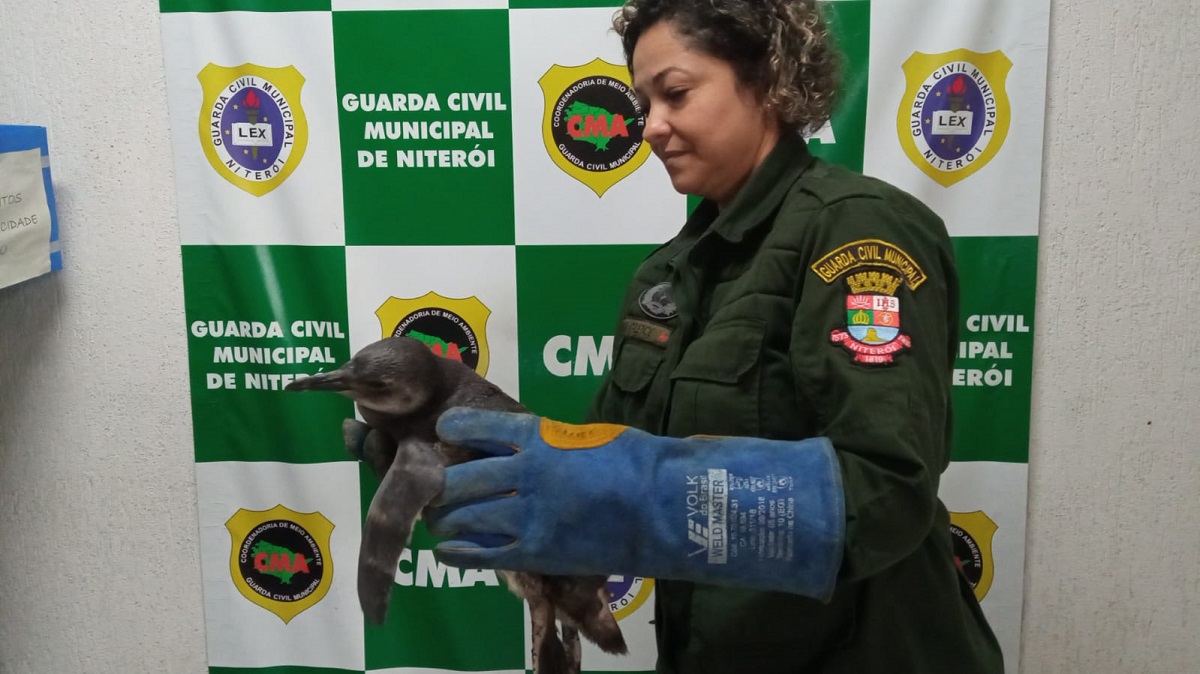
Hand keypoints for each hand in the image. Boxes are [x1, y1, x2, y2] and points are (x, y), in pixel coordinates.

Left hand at [424, 407, 845, 600]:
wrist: (666, 506)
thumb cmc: (638, 462)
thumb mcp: (587, 436)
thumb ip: (550, 442)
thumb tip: (524, 448)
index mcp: (540, 437)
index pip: (478, 428)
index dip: (454, 429)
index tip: (444, 432)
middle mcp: (526, 474)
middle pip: (460, 479)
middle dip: (440, 483)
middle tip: (436, 485)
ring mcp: (529, 516)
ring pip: (464, 517)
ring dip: (445, 518)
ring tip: (441, 518)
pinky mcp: (538, 552)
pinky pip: (482, 554)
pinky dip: (458, 551)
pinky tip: (447, 548)